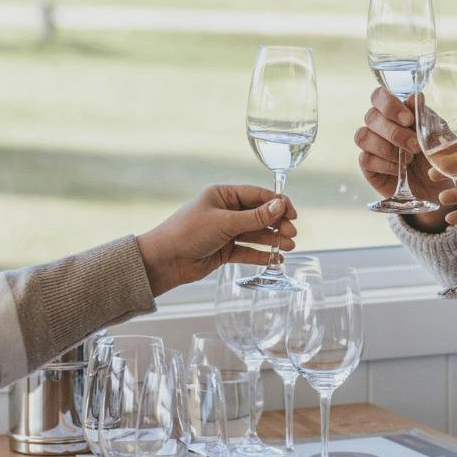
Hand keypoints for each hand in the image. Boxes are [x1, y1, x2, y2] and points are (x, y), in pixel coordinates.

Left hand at [136, 184, 298, 297]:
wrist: (164, 260)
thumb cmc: (188, 232)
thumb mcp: (224, 222)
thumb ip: (255, 217)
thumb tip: (280, 205)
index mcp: (223, 195)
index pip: (257, 195)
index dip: (277, 203)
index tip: (292, 214)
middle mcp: (225, 211)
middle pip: (259, 215)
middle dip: (277, 223)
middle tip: (292, 233)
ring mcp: (225, 231)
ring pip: (255, 234)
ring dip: (272, 239)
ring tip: (289, 246)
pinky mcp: (223, 250)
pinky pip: (247, 250)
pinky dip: (261, 254)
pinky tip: (275, 258)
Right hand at [352, 86, 452, 232]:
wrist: (436, 186)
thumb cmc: (435, 154)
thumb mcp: (435, 135)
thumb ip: (423, 116)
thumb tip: (416, 96)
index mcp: (394, 112)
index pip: (378, 96)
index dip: (389, 105)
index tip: (408, 119)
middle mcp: (379, 125)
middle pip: (371, 116)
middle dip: (394, 132)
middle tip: (414, 146)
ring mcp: (370, 145)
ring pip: (363, 136)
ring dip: (387, 148)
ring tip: (408, 159)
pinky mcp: (368, 165)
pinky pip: (365, 159)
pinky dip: (384, 164)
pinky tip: (399, 170)